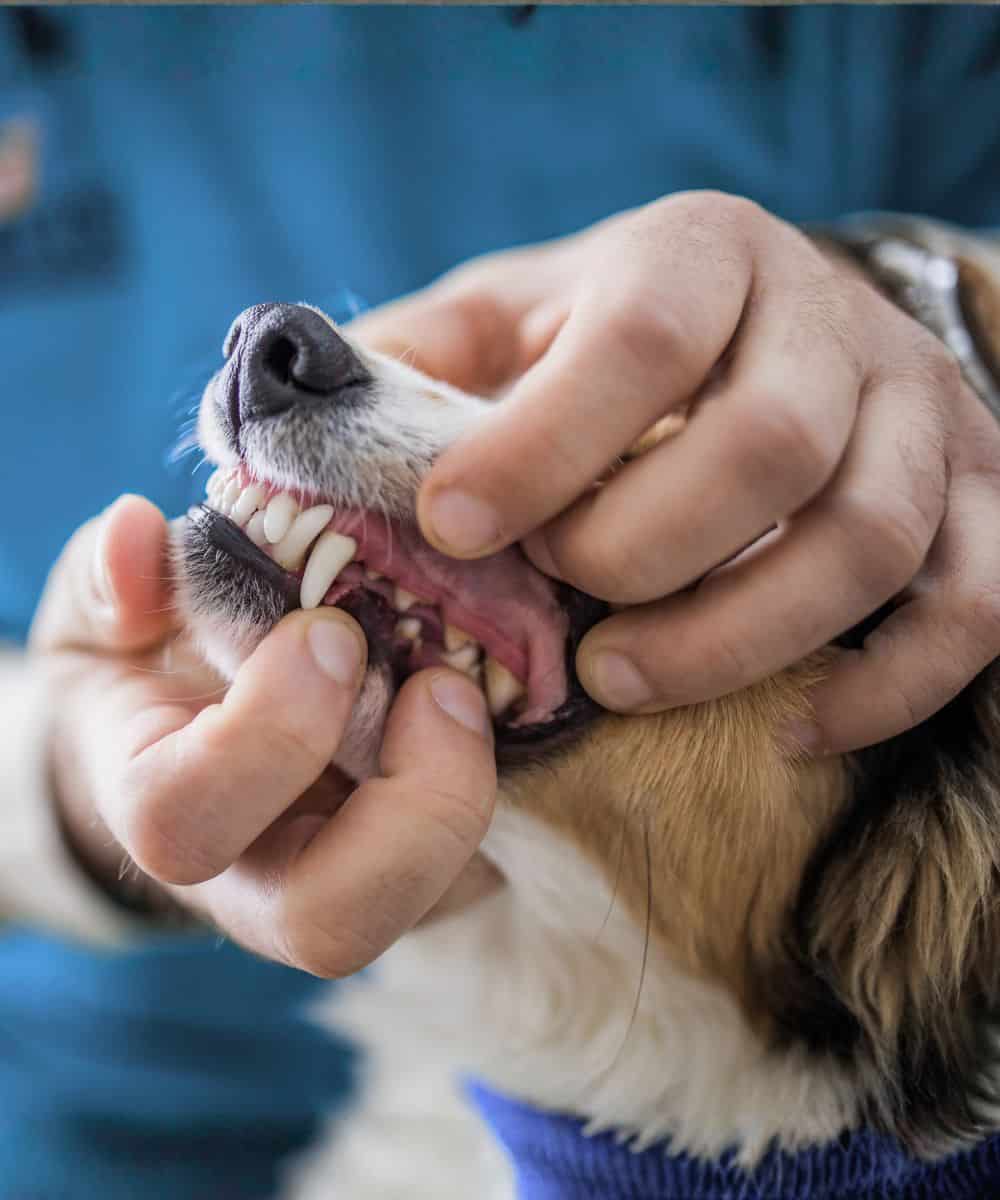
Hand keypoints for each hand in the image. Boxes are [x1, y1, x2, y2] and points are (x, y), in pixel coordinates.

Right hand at [31, 496, 496, 973]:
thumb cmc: (148, 671)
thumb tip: (135, 530)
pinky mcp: (427, 870)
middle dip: (404, 805)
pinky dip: (513, 785)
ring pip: (430, 906)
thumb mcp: (106, 616)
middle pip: (330, 925)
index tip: (328, 632)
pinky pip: (486, 864)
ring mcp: (350, 884)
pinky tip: (504, 697)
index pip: (186, 822)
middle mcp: (258, 879)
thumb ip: (110, 580)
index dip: (267, 734)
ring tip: (470, 689)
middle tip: (439, 685)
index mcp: (164, 808)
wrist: (192, 741)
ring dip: (471, 794)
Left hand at [354, 192, 999, 752]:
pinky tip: (789, 731)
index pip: (643, 338)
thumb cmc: (612, 342)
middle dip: (645, 552)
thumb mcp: (508, 321)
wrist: (767, 330)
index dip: (544, 444)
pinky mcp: (977, 504)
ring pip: (869, 538)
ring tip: (627, 680)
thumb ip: (417, 362)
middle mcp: (831, 322)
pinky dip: (884, 688)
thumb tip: (296, 425)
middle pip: (769, 446)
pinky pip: (970, 610)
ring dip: (739, 637)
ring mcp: (923, 415)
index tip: (453, 528)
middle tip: (561, 612)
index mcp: (704, 257)